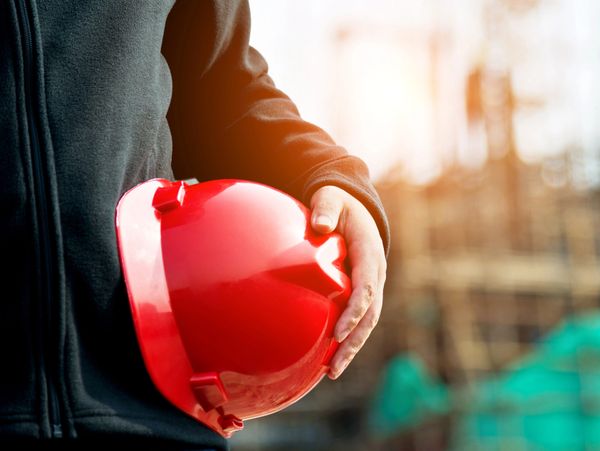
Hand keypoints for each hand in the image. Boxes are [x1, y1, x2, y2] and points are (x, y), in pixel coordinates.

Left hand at [310, 185, 385, 378]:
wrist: (355, 208)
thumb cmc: (339, 204)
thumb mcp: (331, 198)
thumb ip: (326, 209)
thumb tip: (321, 226)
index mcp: (370, 252)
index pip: (367, 286)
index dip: (355, 311)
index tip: (337, 332)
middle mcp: (376, 273)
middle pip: (370, 314)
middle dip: (353, 342)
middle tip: (333, 367)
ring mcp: (372, 284)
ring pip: (367, 322)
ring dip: (351, 348)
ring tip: (332, 372)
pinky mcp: (363, 291)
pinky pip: (359, 318)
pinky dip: (348, 338)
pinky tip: (330, 356)